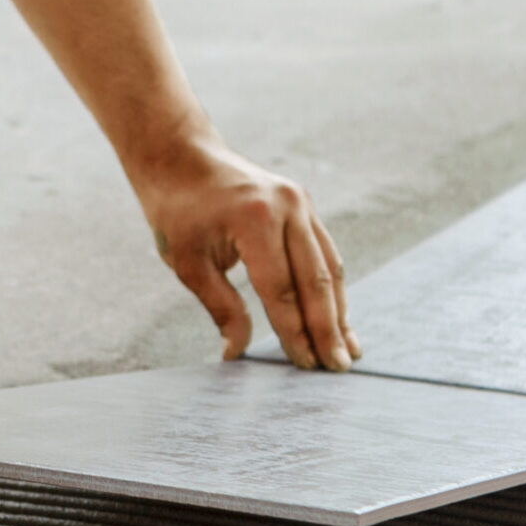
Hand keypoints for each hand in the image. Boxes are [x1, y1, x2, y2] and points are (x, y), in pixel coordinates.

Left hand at [130, 132, 360, 370]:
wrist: (182, 157)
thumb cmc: (178, 213)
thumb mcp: (187, 263)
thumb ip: (220, 307)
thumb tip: (236, 352)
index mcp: (255, 220)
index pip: (281, 290)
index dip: (294, 332)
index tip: (304, 365)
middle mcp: (287, 207)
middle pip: (315, 280)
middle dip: (327, 329)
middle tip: (336, 368)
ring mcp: (300, 203)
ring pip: (329, 267)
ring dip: (339, 311)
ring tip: (347, 350)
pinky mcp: (304, 206)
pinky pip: (324, 253)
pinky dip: (332, 288)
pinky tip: (339, 317)